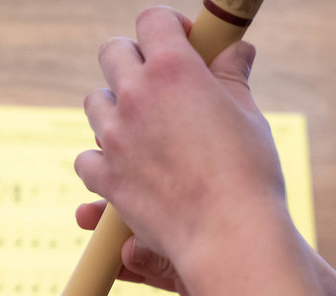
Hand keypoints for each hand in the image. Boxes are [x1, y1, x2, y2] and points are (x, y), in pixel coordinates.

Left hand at [75, 6, 335, 295]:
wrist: (229, 233)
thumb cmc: (249, 172)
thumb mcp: (247, 114)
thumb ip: (232, 77)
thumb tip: (238, 50)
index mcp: (172, 68)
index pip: (151, 20)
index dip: (167, 26)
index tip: (182, 41)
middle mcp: (135, 95)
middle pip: (112, 52)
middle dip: (132, 59)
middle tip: (156, 81)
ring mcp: (114, 136)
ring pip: (94, 102)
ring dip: (114, 108)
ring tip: (142, 127)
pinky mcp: (105, 176)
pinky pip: (86, 158)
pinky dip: (101, 160)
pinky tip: (123, 166)